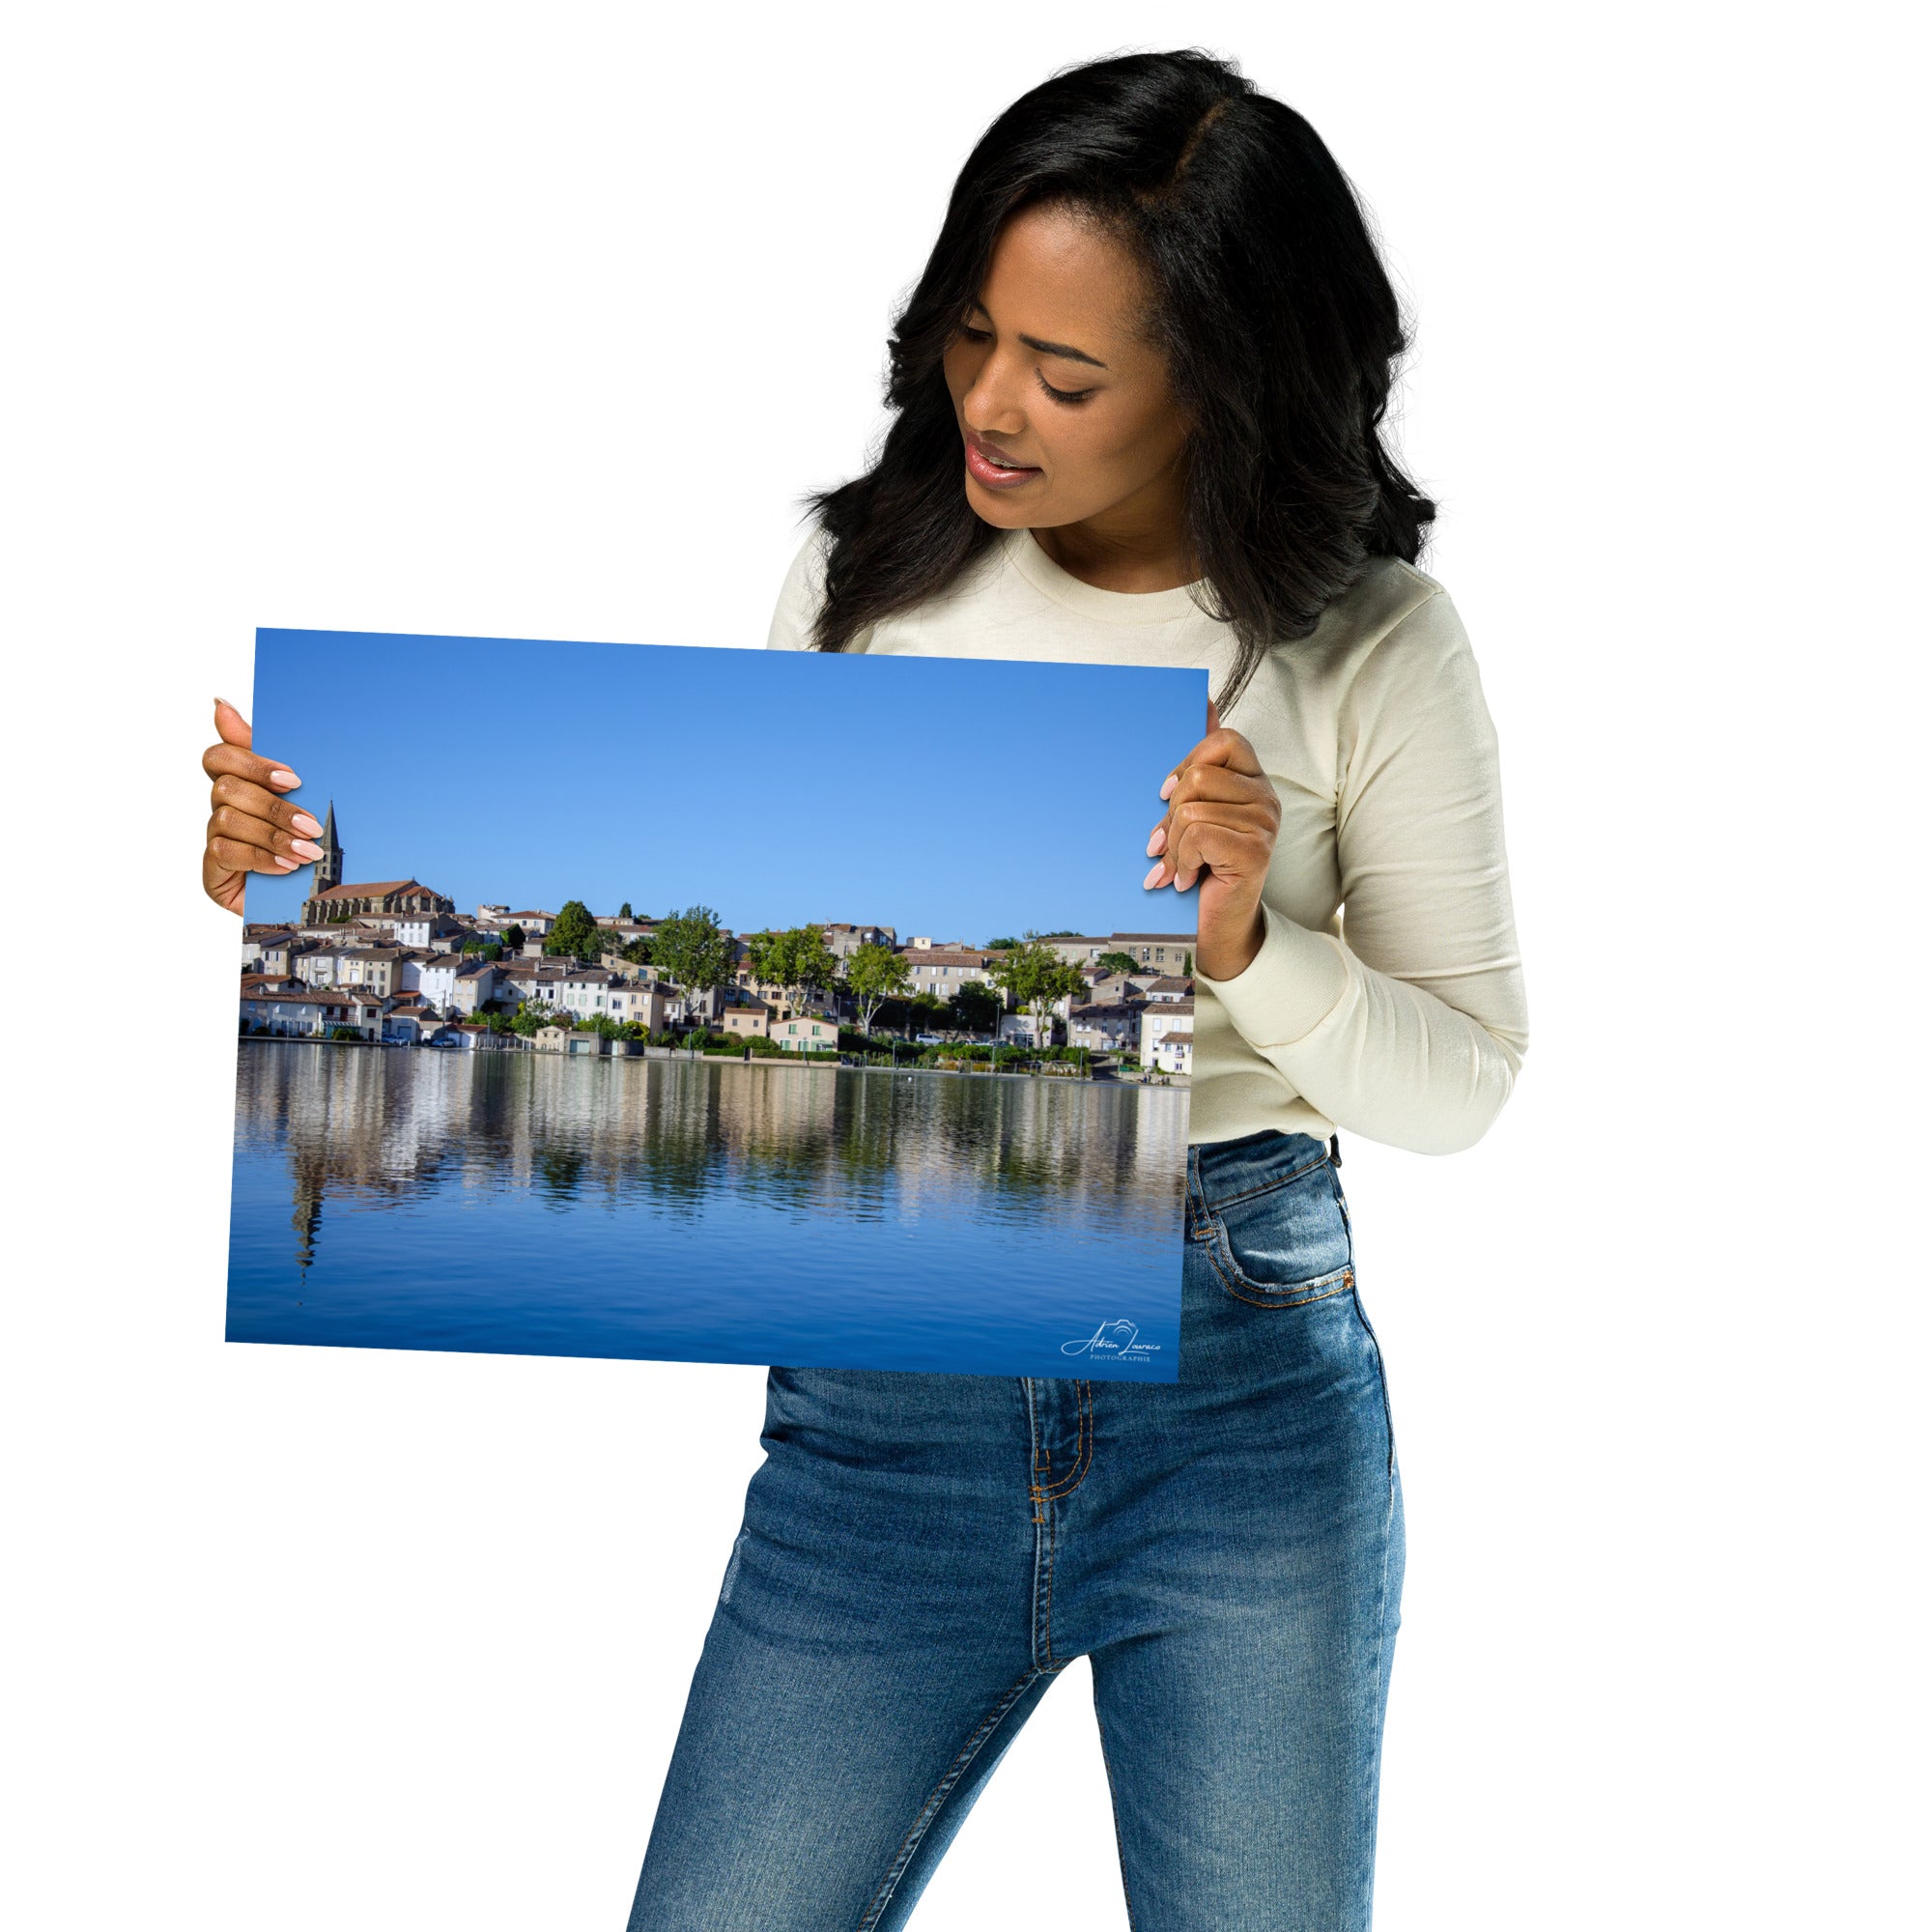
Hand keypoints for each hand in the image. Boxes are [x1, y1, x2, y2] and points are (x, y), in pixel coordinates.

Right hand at [201, 698, 321, 915]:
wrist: (312, 896)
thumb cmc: (306, 839)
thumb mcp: (301, 795)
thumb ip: (270, 752)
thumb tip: (219, 703)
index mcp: (241, 784)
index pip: (220, 756)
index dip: (252, 763)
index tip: (293, 779)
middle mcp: (222, 807)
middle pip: (226, 788)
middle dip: (273, 807)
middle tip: (311, 824)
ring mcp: (215, 838)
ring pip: (228, 820)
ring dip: (272, 835)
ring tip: (307, 851)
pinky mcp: (212, 870)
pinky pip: (225, 852)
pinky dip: (261, 858)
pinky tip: (287, 867)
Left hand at [1143, 698, 1279, 980]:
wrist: (1219, 924)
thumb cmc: (1202, 865)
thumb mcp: (1194, 811)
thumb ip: (1200, 763)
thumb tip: (1203, 700)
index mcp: (1252, 780)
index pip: (1224, 740)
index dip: (1188, 762)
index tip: (1166, 794)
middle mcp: (1266, 797)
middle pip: (1199, 777)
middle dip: (1170, 814)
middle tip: (1164, 843)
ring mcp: (1265, 823)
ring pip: (1192, 809)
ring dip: (1173, 845)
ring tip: (1175, 866)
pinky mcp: (1255, 850)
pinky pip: (1198, 835)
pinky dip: (1180, 861)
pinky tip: (1184, 879)